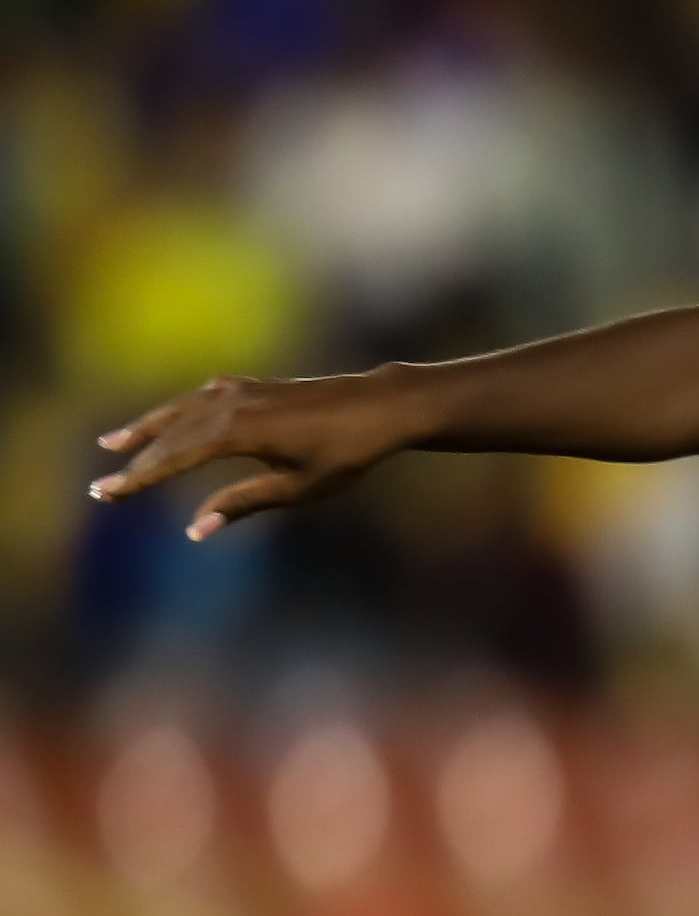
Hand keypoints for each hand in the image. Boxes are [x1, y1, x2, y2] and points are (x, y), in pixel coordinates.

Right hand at [93, 370, 432, 538]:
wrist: (379, 405)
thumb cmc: (346, 452)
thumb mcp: (298, 488)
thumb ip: (243, 503)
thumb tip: (196, 529)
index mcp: (237, 432)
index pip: (173, 458)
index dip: (138, 478)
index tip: (107, 494)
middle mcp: (229, 404)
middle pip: (169, 435)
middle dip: (135, 460)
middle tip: (102, 487)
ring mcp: (238, 389)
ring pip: (178, 412)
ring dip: (146, 429)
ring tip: (113, 444)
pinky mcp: (248, 385)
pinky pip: (199, 400)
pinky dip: (176, 412)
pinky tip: (167, 422)